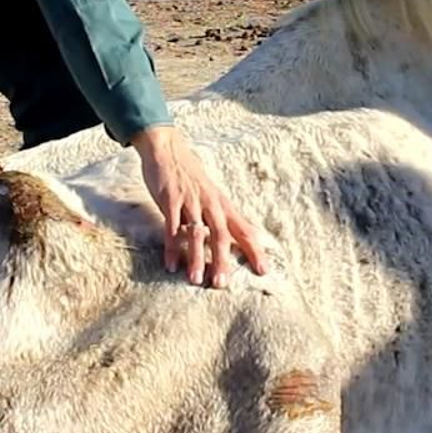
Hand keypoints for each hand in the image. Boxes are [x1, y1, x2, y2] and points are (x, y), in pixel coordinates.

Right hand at [132, 125, 268, 287]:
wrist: (168, 148)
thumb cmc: (190, 175)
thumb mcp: (211, 194)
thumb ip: (221, 216)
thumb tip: (238, 237)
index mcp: (222, 204)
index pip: (244, 229)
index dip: (255, 250)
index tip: (264, 270)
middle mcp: (210, 203)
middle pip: (221, 235)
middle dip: (222, 260)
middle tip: (221, 284)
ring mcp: (190, 201)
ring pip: (197, 233)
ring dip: (196, 258)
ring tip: (196, 280)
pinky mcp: (170, 199)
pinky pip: (171, 227)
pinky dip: (172, 247)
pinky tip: (171, 265)